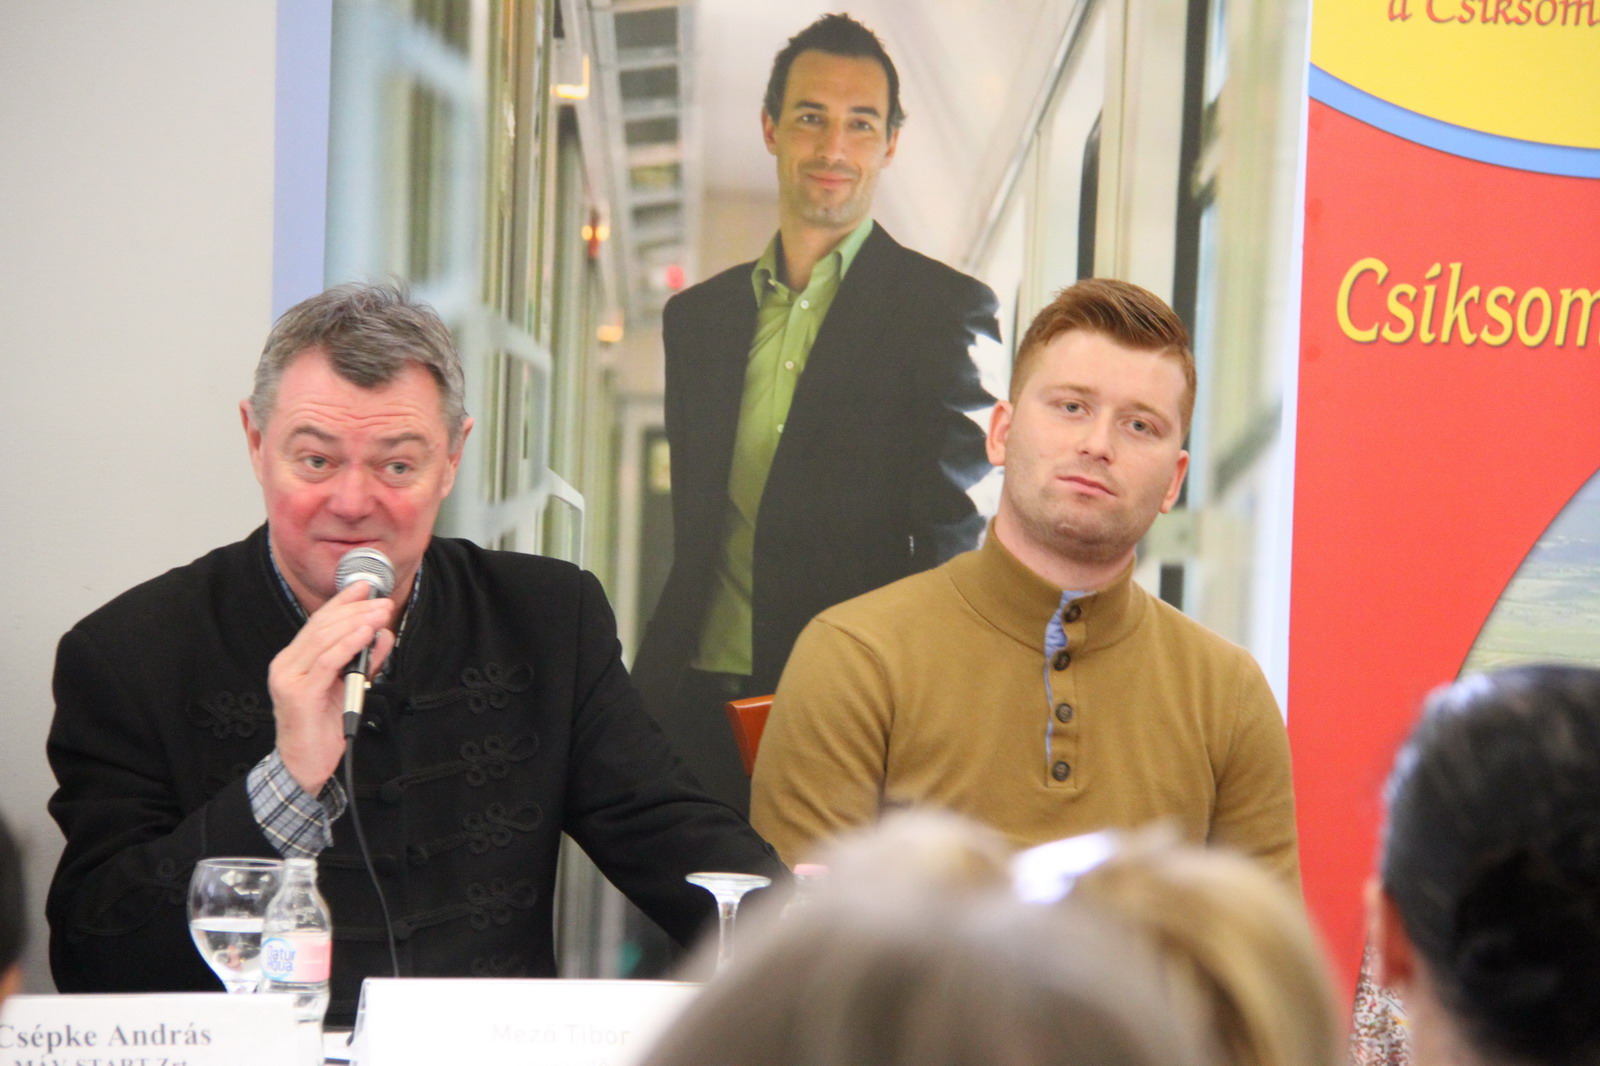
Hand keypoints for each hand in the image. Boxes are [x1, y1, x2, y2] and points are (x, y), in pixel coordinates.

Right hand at [268, 580, 395, 794]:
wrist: (305, 766)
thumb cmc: (323, 729)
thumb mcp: (349, 687)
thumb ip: (364, 660)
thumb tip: (382, 634)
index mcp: (294, 660)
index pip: (319, 622)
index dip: (342, 601)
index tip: (364, 586)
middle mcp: (286, 664)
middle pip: (322, 626)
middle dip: (355, 609)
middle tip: (382, 600)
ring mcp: (289, 678)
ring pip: (325, 639)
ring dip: (357, 622)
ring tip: (381, 612)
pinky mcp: (299, 694)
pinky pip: (326, 663)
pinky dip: (348, 645)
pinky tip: (365, 634)